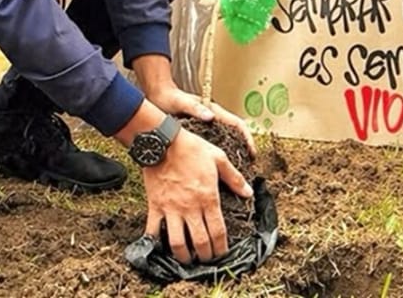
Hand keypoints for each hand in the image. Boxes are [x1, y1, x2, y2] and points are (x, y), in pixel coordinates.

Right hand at [141, 128, 251, 263]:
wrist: (163, 142)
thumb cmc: (192, 148)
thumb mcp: (218, 158)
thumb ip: (234, 178)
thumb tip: (248, 193)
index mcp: (208, 198)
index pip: (218, 232)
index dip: (222, 248)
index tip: (223, 254)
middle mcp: (191, 208)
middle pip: (200, 243)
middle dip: (206, 256)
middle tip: (207, 259)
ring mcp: (171, 209)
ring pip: (177, 243)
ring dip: (184, 256)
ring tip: (187, 259)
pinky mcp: (155, 206)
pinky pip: (153, 230)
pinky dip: (155, 242)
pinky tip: (159, 248)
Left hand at [145, 84, 256, 156]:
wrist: (158, 95)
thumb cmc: (169, 97)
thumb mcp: (181, 103)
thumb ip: (195, 108)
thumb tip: (209, 115)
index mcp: (213, 110)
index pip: (237, 124)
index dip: (247, 138)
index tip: (252, 151)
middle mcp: (213, 117)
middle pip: (235, 134)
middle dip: (244, 148)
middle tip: (248, 166)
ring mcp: (207, 124)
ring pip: (226, 139)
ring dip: (232, 152)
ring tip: (235, 170)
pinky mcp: (199, 130)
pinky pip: (213, 143)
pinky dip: (218, 153)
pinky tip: (216, 165)